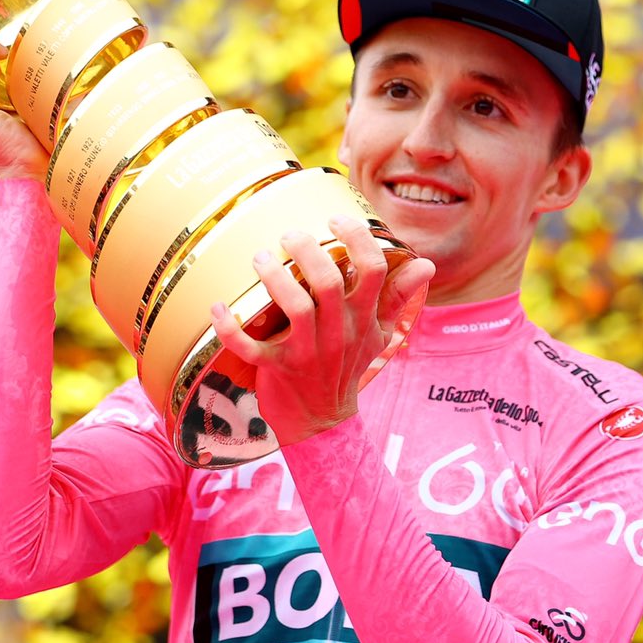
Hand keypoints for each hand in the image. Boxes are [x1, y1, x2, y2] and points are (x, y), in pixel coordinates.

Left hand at [208, 214, 433, 444]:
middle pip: (329, 283)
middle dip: (307, 252)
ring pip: (295, 308)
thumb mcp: (379, 334)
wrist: (323, 422)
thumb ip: (397, 298)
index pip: (373, 270)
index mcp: (363, 319)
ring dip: (274, 278)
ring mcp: (307, 353)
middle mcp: (338, 333)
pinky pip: (250, 348)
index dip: (357, 238)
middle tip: (289, 235)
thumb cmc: (347, 367)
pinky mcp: (277, 369)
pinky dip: (229, 328)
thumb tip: (425, 264)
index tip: (336, 221)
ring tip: (259, 258)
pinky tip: (217, 306)